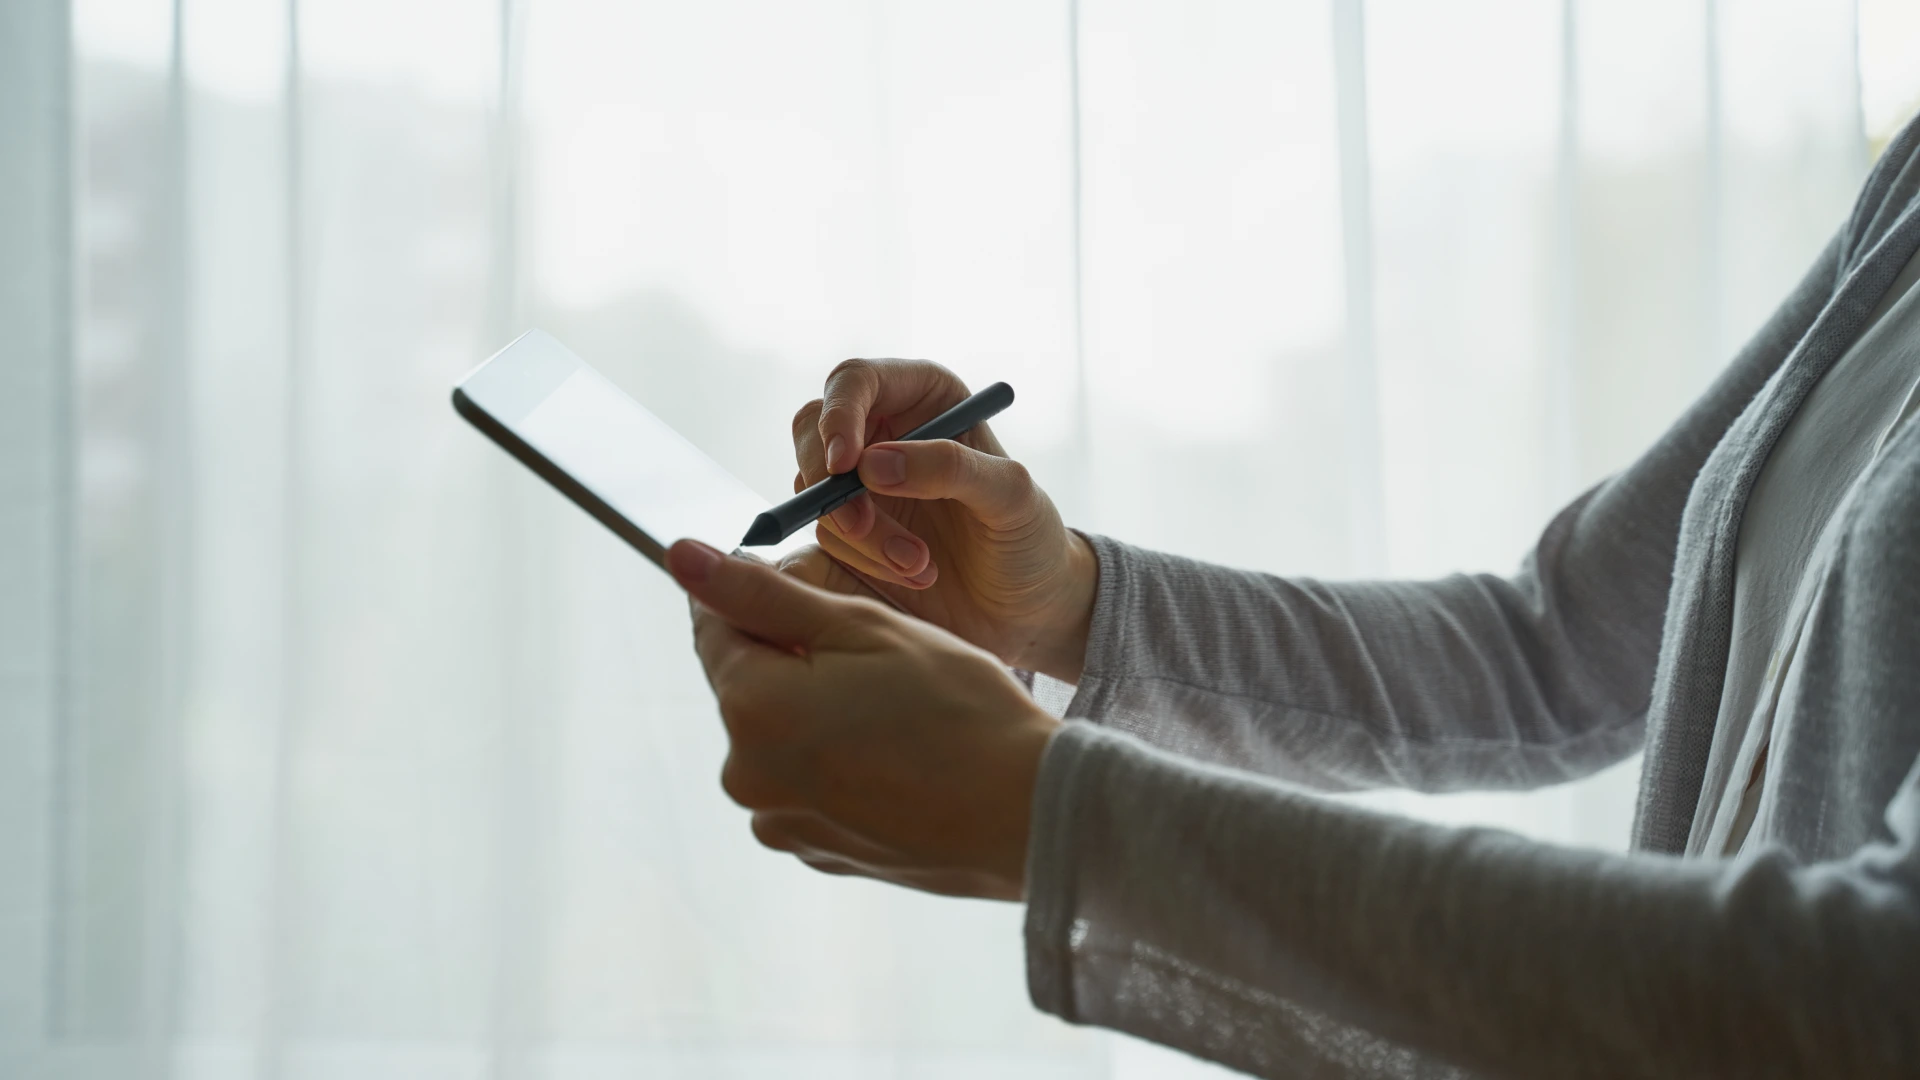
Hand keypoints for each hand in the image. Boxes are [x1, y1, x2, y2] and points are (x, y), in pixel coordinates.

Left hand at [669, 538, 1059, 900]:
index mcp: (750, 709)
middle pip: (752, 686)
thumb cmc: (956, 711)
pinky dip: (844, 764)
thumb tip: (679, 556)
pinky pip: (813, 786)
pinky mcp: (818, 853)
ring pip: (784, 738)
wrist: (1026, 815)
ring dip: (822, 714)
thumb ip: (761, 594)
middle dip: (799, 661)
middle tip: (882, 658)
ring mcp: (782, 823)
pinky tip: (904, 759)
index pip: (716, 629)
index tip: (815, 593)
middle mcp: (747, 776)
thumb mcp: (860, 628)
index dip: (764, 598)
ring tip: (901, 713)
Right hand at [791, 358, 1096, 681]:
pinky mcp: (848, 529)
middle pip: (813, 430)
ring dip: (861, 536)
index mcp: (926, 396)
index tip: (844, 466)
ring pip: (817, 491)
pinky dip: (862, 560)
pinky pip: (825, 535)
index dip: (838, 414)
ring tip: (921, 565)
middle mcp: (885, 429)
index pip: (856, 380)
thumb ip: (950, 467)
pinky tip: (915, 574)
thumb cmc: (1029, 537)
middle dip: (831, 484)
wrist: (1025, 607)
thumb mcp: (1010, 495)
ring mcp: (860, 481)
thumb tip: (871, 464)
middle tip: (860, 527)